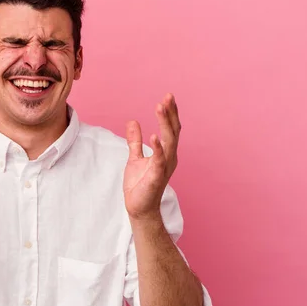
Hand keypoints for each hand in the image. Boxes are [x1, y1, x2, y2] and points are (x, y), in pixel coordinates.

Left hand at [123, 93, 180, 219]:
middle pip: (173, 131)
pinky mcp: (156, 176)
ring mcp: (164, 167)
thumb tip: (132, 122)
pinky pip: (159, 160)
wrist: (139, 208)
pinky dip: (157, 147)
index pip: (171, 129)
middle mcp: (169, 158)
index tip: (167, 97)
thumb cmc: (139, 185)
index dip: (170, 114)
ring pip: (169, 141)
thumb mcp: (134, 158)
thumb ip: (134, 141)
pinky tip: (153, 136)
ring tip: (161, 107)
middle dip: (171, 114)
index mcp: (165, 153)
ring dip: (165, 124)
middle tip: (168, 97)